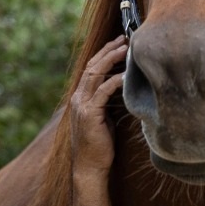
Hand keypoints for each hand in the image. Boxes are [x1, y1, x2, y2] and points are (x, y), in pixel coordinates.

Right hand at [69, 35, 127, 175]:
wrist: (89, 167)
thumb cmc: (99, 145)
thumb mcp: (103, 118)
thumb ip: (106, 103)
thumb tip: (120, 89)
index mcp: (80, 98)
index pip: (91, 69)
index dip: (103, 54)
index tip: (118, 43)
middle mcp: (78, 99)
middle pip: (92, 66)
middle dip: (108, 51)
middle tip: (123, 38)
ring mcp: (82, 106)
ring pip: (95, 74)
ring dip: (111, 59)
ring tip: (125, 49)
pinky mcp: (90, 114)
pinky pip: (103, 92)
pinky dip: (115, 81)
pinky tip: (126, 75)